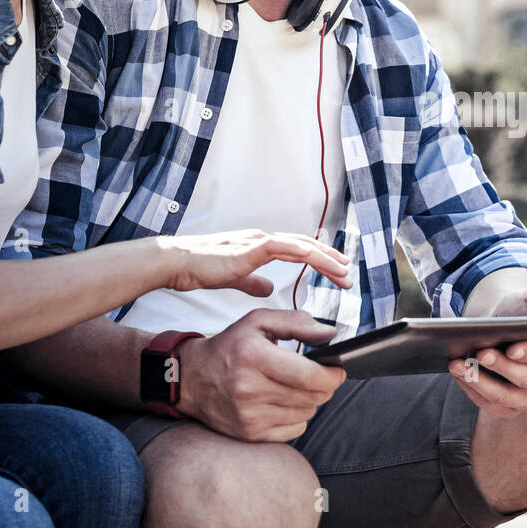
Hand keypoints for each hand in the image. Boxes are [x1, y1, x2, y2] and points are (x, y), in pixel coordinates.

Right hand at [158, 229, 352, 296]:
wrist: (178, 263)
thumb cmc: (201, 268)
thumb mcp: (236, 277)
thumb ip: (253, 280)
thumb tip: (269, 288)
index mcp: (261, 246)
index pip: (300, 250)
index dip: (321, 260)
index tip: (338, 272)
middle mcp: (264, 239)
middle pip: (307, 246)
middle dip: (331, 259)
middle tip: (349, 274)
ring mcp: (258, 241)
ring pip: (301, 245)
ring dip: (324, 258)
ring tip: (342, 271)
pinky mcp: (250, 248)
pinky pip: (282, 246)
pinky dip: (302, 251)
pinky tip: (316, 258)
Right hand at [177, 308, 347, 441]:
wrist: (192, 379)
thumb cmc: (230, 347)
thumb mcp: (258, 322)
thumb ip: (296, 322)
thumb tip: (330, 334)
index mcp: (253, 356)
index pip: (308, 375)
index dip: (333, 375)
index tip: (339, 369)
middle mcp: (249, 389)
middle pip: (311, 396)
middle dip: (325, 386)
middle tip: (321, 376)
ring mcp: (249, 415)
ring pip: (306, 413)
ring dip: (311, 400)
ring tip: (297, 387)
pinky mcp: (249, 434)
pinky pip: (295, 429)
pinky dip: (298, 416)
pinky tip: (285, 402)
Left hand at [448, 283, 526, 418]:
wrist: (500, 330)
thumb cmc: (520, 314)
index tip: (512, 348)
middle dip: (503, 367)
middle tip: (481, 353)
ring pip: (507, 398)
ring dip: (481, 382)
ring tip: (459, 364)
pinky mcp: (509, 408)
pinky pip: (490, 405)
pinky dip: (472, 390)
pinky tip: (458, 374)